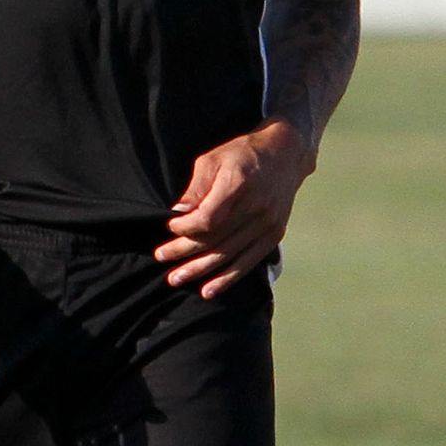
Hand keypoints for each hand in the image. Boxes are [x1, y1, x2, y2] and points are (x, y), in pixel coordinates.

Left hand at [155, 119, 313, 296]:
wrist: (285, 154)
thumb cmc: (242, 154)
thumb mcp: (214, 158)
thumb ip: (196, 186)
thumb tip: (179, 211)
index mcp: (239, 184)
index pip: (208, 218)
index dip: (186, 227)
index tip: (171, 226)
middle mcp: (256, 207)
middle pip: (215, 238)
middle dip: (184, 251)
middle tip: (161, 258)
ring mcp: (267, 224)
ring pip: (228, 254)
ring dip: (200, 270)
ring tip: (176, 278)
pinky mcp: (273, 235)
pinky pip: (248, 262)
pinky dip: (228, 278)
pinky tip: (208, 290)